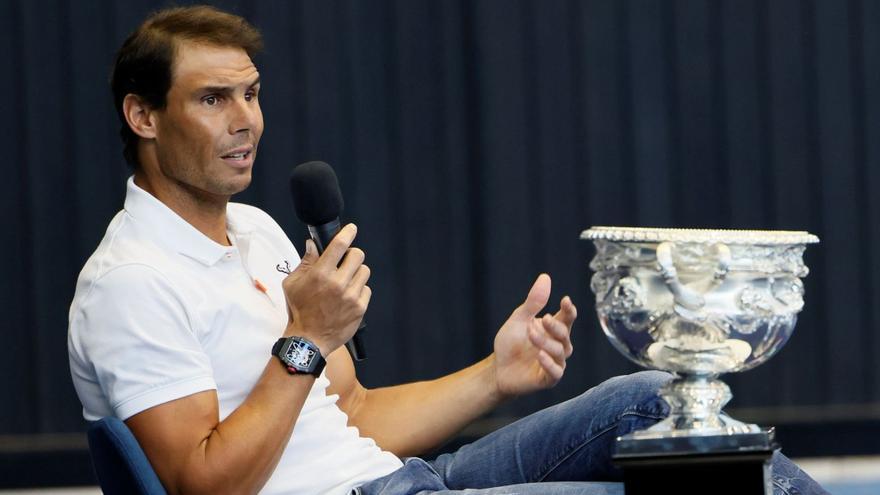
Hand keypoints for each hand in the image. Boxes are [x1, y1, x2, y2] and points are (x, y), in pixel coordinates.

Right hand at [281, 224, 370, 353]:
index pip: (339, 246)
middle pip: (358, 255)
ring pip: (364, 271)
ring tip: (345, 282)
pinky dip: (359, 290)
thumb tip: (312, 244)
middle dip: (351, 255)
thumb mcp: (293, 284)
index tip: (351, 229)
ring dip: (356, 273)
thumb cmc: (299, 310)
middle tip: (345, 262)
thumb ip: (305, 263)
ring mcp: (351, 296)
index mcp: (320, 274)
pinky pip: (366, 289)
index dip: (347, 233)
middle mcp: (338, 283)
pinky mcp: (360, 308)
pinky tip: (348, 297)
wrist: (309, 339)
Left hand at [492, 274, 575, 397]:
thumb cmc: (511, 343)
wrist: (497, 368)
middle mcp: (558, 346)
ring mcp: (554, 362)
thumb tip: (545, 277)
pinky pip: (555, 372)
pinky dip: (549, 364)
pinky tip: (540, 355)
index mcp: (553, 330)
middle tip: (543, 318)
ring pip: (560, 352)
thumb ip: (533, 302)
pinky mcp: (547, 379)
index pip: (568, 318)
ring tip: (531, 334)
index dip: (569, 310)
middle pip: (565, 335)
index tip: (565, 301)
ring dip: (546, 342)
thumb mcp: (519, 319)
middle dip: (555, 326)